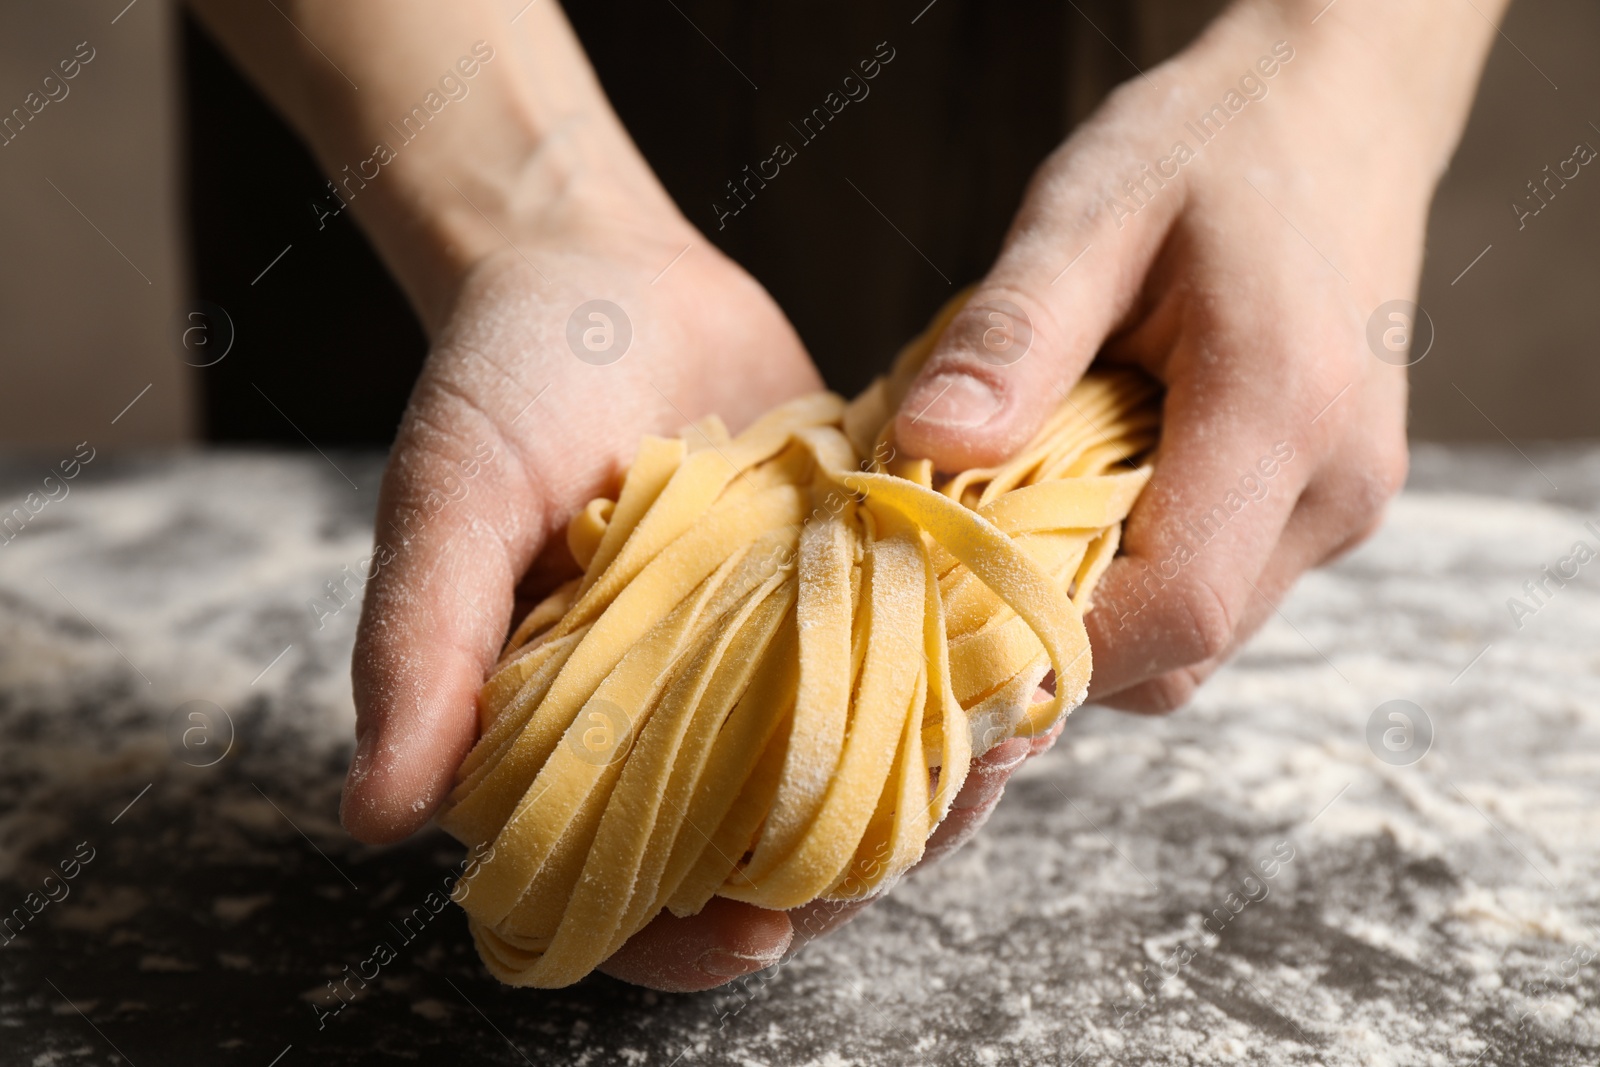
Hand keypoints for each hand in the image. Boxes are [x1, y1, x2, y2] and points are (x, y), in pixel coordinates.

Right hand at [341, 197, 1059, 990]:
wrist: (605, 267)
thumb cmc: (503, 381)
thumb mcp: (450, 500)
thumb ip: (420, 649)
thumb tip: (375, 817)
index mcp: (560, 733)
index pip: (615, 890)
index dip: (678, 942)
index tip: (759, 936)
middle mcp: (671, 718)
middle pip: (760, 856)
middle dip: (846, 869)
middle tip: (933, 821)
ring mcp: (768, 659)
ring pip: (854, 781)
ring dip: (931, 787)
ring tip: (1001, 751)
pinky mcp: (842, 592)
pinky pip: (909, 672)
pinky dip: (961, 686)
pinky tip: (1012, 666)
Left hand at [892, 0, 1500, 710]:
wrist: (1336, 114)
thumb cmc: (1209, 147)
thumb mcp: (1088, 212)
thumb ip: (1011, 337)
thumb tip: (921, 448)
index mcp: (1284, 408)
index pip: (1175, 607)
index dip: (1051, 644)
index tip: (942, 620)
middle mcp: (1335, 484)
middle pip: (1182, 647)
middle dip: (1055, 636)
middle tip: (951, 572)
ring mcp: (1342, 504)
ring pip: (1199, 635)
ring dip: (1095, 609)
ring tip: (1014, 521)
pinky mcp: (1325, 506)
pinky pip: (1218, 589)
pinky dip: (1135, 577)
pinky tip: (1078, 504)